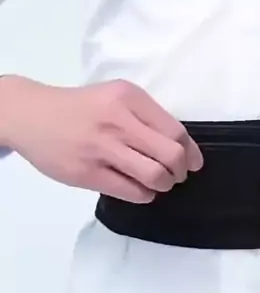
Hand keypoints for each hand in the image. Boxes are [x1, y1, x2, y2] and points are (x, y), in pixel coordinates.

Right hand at [1, 76, 202, 201]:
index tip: (194, 163)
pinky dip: (144, 194)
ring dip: (164, 185)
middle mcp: (117, 120)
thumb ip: (145, 117)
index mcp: (129, 98)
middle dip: (180, 172)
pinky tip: (140, 189)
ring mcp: (101, 148)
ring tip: (158, 183)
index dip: (191, 152)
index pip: (176, 131)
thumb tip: (182, 148)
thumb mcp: (115, 97)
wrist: (31, 115)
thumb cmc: (81, 108)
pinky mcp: (87, 172)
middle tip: (176, 176)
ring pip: (154, 176)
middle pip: (171, 155)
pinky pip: (131, 191)